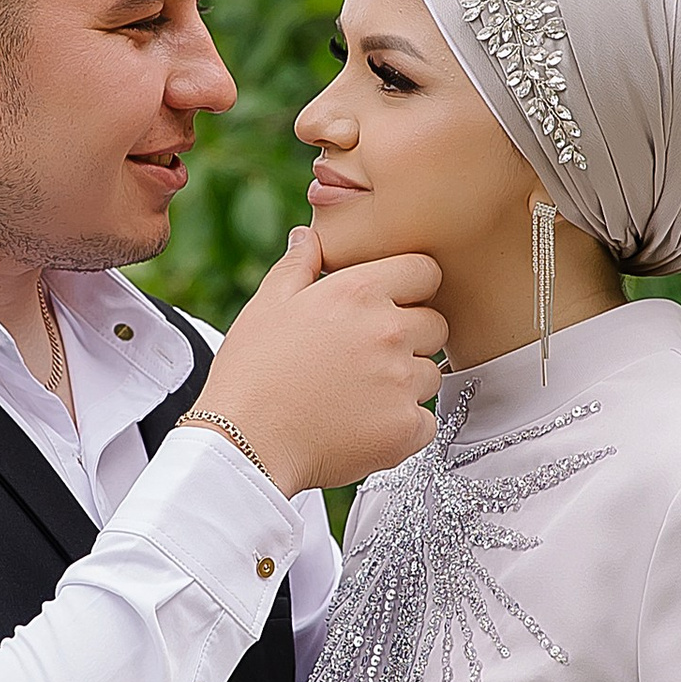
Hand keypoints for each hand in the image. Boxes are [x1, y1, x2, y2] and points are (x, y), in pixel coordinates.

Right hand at [198, 228, 446, 496]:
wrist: (245, 445)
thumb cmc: (251, 373)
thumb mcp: (266, 306)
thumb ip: (298, 266)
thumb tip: (308, 236)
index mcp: (359, 292)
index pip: (425, 271)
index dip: (411, 287)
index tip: (389, 306)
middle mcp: (389, 331)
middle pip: (435, 325)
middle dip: (410, 337)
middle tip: (365, 358)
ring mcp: (402, 381)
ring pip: (430, 375)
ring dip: (406, 384)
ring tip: (357, 396)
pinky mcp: (406, 427)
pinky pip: (426, 421)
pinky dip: (402, 426)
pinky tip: (363, 426)